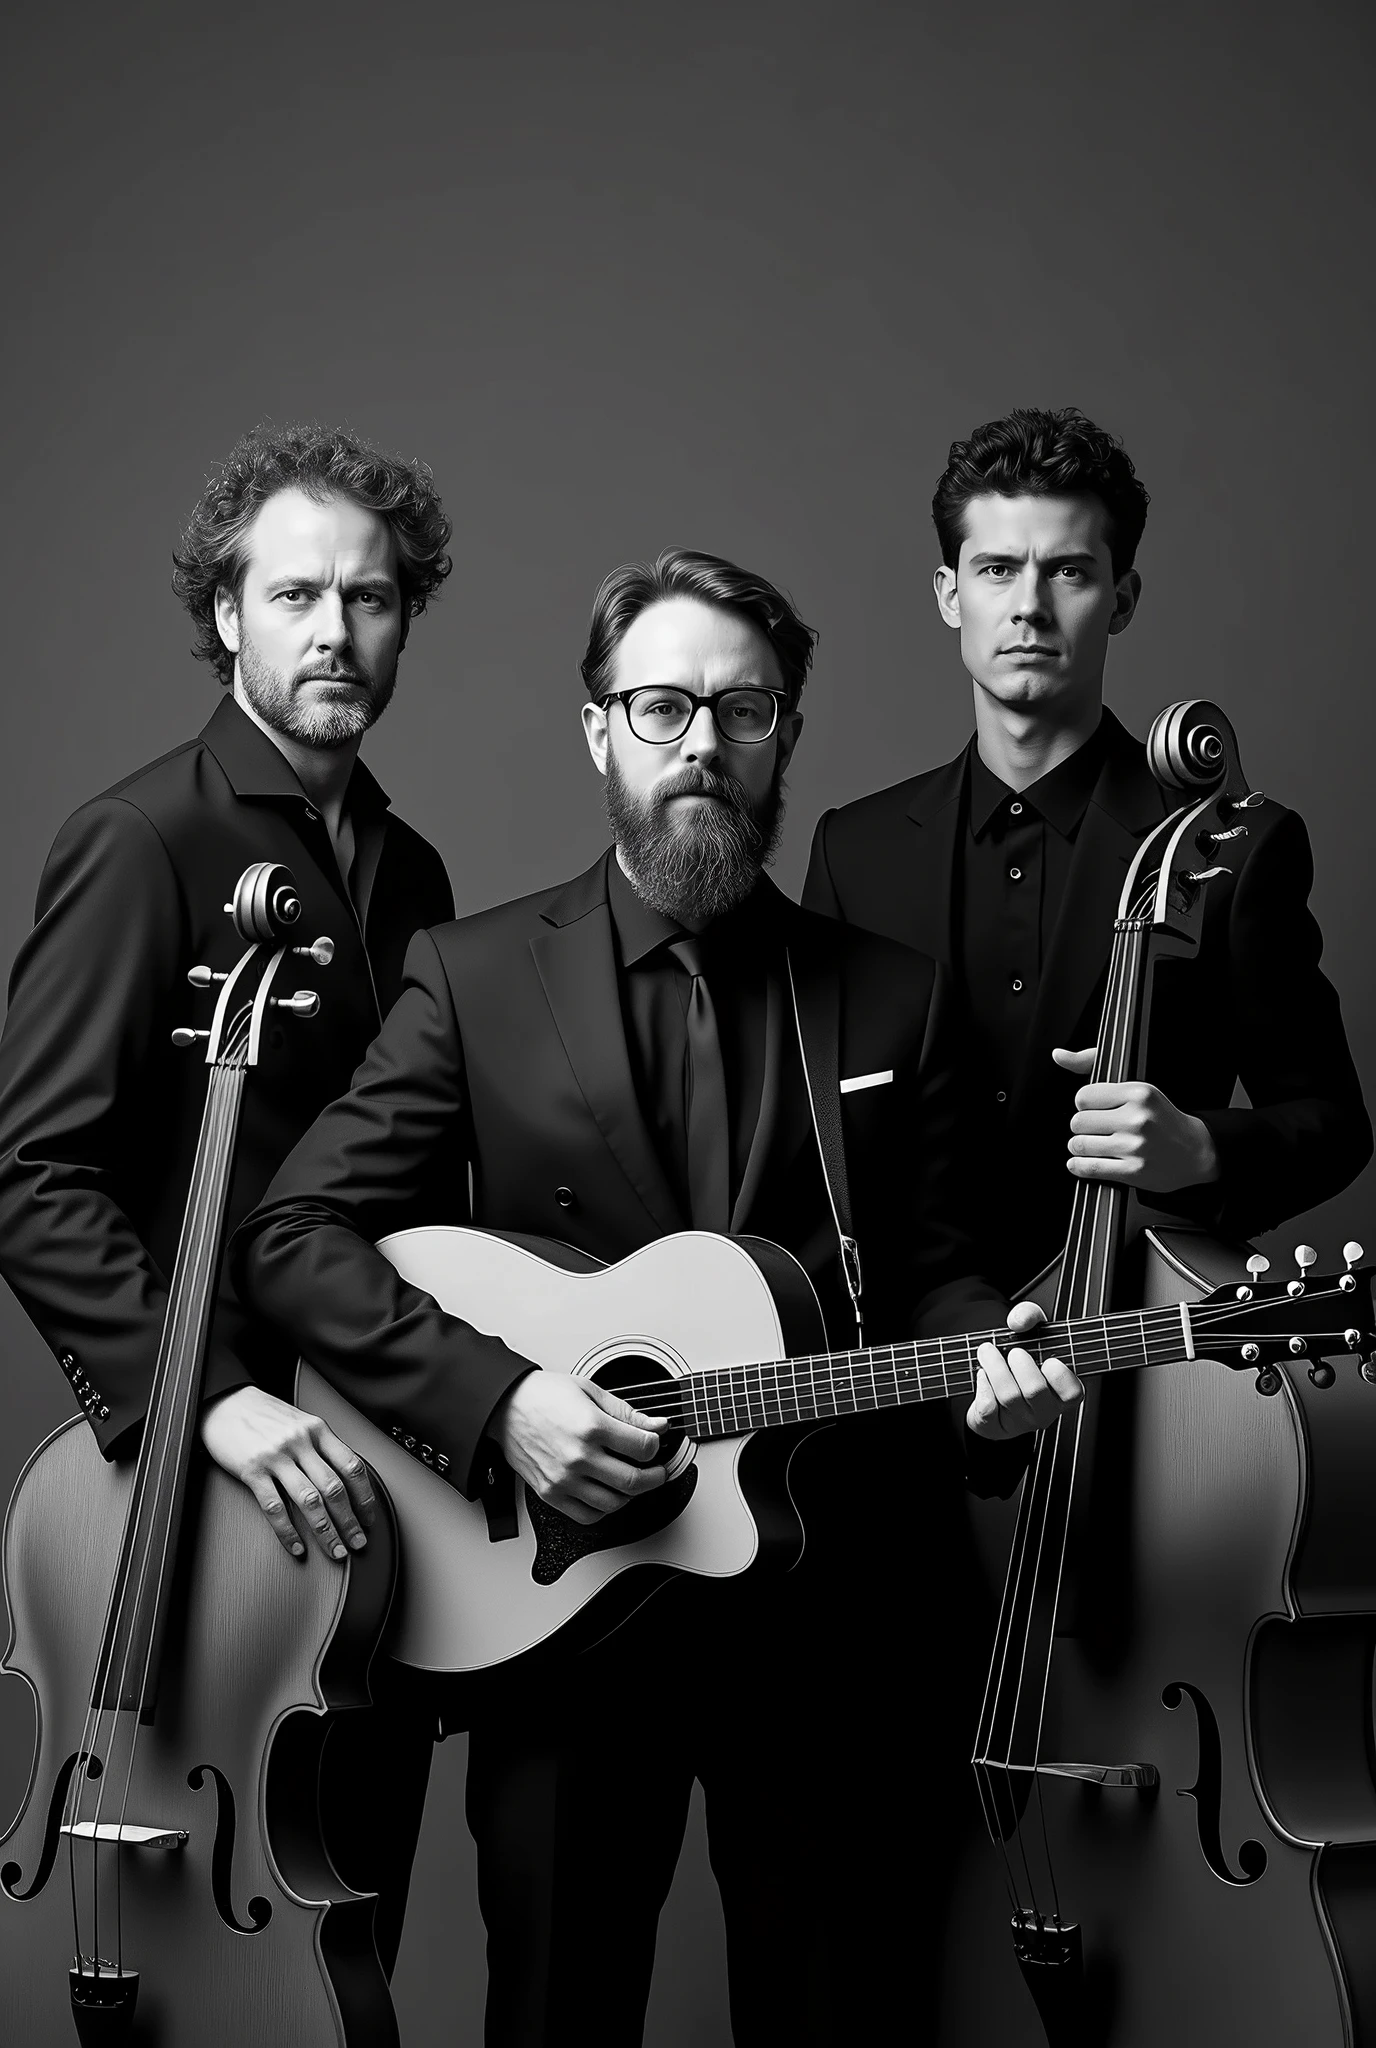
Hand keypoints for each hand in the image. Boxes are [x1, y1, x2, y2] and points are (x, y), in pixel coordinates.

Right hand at [199, 1386, 375, 1560]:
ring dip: (326, 1531)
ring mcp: (277, 1456)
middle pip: (335, 1488)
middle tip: (358, 1542)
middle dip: (350, 1521)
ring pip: (310, 1501)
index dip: (364, 1496)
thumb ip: (321, 1446)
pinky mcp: (253, 1470)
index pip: (352, 1466)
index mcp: (317, 1429)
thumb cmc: (264, 1415)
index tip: (368, 1517)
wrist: (225, 1402)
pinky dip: (288, 1531)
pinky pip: (275, 1507)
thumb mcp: (300, 1422)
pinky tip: (297, 1546)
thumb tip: (344, 1479)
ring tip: (335, 1550)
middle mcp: (301, 1442)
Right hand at [491, 1373, 668, 1525]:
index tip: (654, 1442)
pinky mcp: (551, 1494)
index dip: (656, 1445)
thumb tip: (657, 1425)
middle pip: (633, 1480)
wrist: (505, 1406)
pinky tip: (606, 1493)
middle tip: (656, 1470)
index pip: (644, 1448)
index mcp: (591, 1427)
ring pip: (613, 1503)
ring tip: (630, 1480)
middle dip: (654, 1476)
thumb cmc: (544, 1396)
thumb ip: (627, 1413)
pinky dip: (603, 1510)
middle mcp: (578, 1457)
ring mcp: (564, 1479)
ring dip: (630, 1495)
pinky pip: (587, 1515)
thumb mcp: (590, 1392)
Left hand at [967, 1300, 1083, 1439]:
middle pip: (1035, 1391)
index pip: (1072, 1392)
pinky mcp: (996, 1428)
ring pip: (1009, 1397)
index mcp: (1063, 1392)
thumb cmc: (1021, 1358)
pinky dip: (982, 1386)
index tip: (1048, 1359)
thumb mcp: (1031, 1331)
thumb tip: (1018, 1322)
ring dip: (995, 1367)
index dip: (1060, 1375)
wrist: (993, 1381)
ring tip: (988, 1352)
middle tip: (1014, 1352)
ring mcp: (1020, 1422)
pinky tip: (982, 1375)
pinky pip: (988, 1409)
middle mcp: (1045, 1411)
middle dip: (1020, 1364)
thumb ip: (1029, 1315)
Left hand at [1054, 1047, 1219, 1192]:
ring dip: (1079, 1147)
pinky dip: (1079, 1166)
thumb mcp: (1137, 1086)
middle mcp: (1138, 1118)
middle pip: (1078, 1122)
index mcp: (1139, 1093)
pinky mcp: (1134, 1171)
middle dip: (1081, 1127)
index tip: (1094, 1110)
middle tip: (1093, 1130)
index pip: (1083, 1097)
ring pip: (1080, 1144)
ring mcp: (1136, 1146)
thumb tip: (1058, 1055)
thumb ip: (1093, 1065)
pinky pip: (1089, 1167)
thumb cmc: (1162, 1118)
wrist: (1196, 1150)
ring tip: (1090, 1145)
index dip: (1084, 1105)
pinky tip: (1081, 1162)